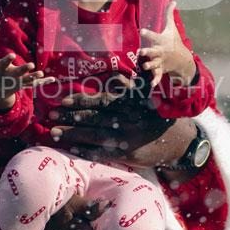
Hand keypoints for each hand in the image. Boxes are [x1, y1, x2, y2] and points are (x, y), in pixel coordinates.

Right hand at [0, 43, 55, 110]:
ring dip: (35, 77)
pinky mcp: (25, 85)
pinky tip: (53, 79)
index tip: (13, 55)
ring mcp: (19, 82)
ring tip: (41, 73)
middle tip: (31, 65)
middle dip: (24, 69)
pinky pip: (36, 84)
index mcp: (2, 69)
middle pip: (18, 73)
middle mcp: (11, 76)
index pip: (4, 63)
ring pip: (28, 80)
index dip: (8, 59)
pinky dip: (44, 82)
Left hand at [46, 74, 196, 168]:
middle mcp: (127, 119)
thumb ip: (130, 87)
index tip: (63, 100)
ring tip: (53, 132)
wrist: (178, 140)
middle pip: (94, 117)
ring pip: (95, 135)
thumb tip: (116, 75)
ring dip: (72, 134)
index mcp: (130, 103)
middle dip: (70, 116)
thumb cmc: (156, 116)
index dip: (81, 99)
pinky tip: (71, 149)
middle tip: (51, 115)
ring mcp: (127, 138)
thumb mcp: (147, 97)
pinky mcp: (128, 154)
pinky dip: (86, 151)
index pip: (101, 100)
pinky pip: (103, 153)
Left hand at [138, 2, 196, 87]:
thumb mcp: (172, 28)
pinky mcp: (160, 69)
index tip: (141, 30)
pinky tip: (152, 84)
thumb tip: (173, 0)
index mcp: (162, 41)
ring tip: (144, 66)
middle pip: (153, 51)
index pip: (154, 36)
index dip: (148, 33)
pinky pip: (158, 76)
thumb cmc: (174, 41)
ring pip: (154, 64)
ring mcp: (161, 61)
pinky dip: (155, 80)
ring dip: (150, 65)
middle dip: (147, 51)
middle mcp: (161, 51)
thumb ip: (169, 15)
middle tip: (140, 51)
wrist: (182, 59)